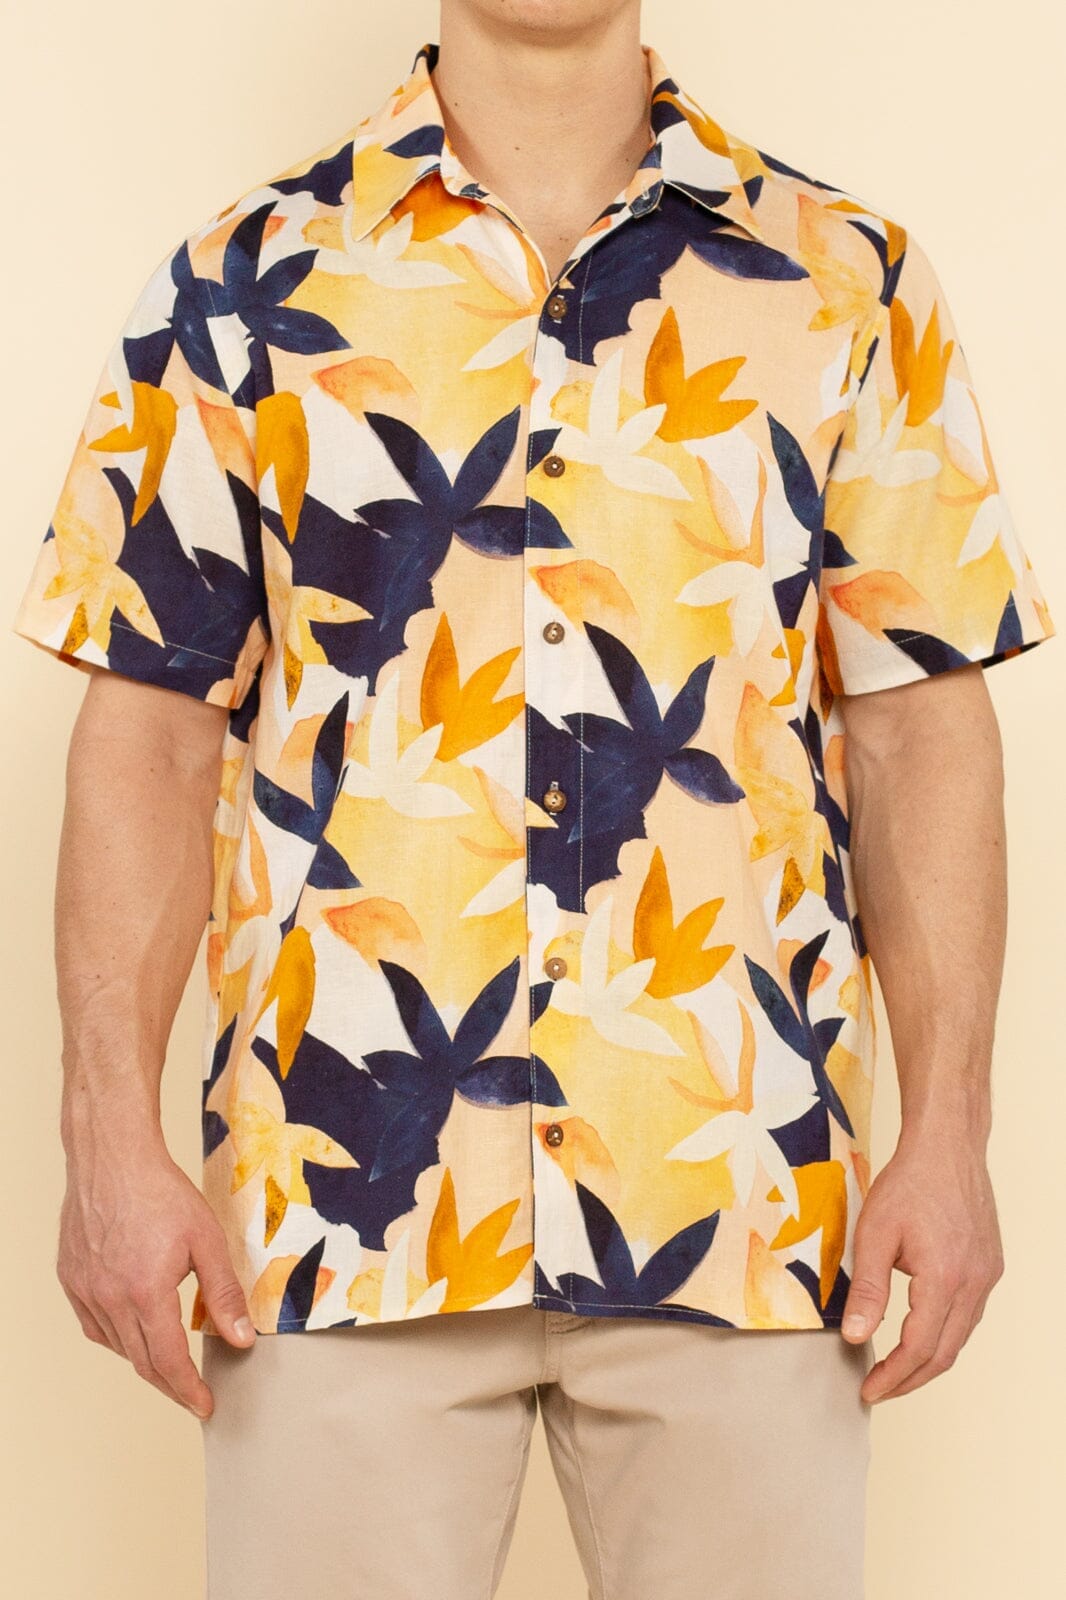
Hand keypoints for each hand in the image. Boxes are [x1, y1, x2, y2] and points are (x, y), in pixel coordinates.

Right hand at [56, 1138, 255, 1417]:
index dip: (189, 1390)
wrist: (113, 1158)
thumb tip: (242, 1338)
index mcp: (146, 1293)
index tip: (206, 1406)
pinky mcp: (71, 1280)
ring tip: (171, 1364)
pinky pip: (95, 1326)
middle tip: (193, 1397)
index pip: (170, 1361)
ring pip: (117, 1346)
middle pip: (142, 1362)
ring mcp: (85, 1291)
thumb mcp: (207, 1239)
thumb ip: (224, 1293)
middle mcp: (110, 1300)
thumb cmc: (161, 1191)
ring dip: (145, 1361)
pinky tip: (135, 1331)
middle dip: (171, 1386)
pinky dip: (118, 1338)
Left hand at [839, 1127, 1003, 1401]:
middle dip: (910, 1380)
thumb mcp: (874, 1234)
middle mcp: (974, 1284)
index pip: (919, 1348)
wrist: (947, 1146)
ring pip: (960, 1337)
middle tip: (879, 1390)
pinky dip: (943, 1334)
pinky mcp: (988, 1266)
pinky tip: (920, 1333)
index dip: (892, 1377)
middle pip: (944, 1353)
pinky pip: (968, 1315)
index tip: (868, 1391)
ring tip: (895, 1370)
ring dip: (928, 1360)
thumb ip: (866, 1289)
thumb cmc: (909, 1183)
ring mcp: (986, 1276)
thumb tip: (856, 1337)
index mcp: (945, 1279)